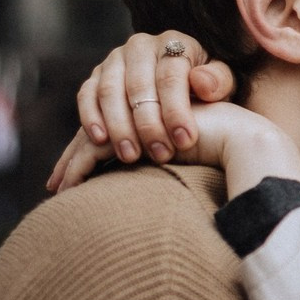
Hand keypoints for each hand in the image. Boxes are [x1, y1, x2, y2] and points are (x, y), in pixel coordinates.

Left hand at [49, 102, 299, 199]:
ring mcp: (139, 109)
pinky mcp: (136, 117)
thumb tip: (139, 184)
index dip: (90, 155)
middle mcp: (143, 109)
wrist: (243, 144)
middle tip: (56, 185)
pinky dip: (83, 163)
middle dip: (74, 159)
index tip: (71, 180)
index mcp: (152, 116)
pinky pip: (99, 141)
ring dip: (75, 165)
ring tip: (63, 189)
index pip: (112, 131)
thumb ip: (157, 158)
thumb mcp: (180, 160)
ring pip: (95, 135)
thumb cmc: (226, 158)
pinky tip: (73, 184)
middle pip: (98, 133)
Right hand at [76, 30, 234, 165]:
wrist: (182, 86)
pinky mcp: (96, 76)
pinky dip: (90, 116)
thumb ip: (219, 81)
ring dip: (119, 126)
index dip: (177, 110)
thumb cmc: (206, 88)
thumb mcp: (222, 83)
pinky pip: (86, 94)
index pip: (171, 77)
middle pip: (138, 85)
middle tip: (161, 154)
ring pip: (109, 90)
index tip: (185, 141)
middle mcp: (140, 46)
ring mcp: (114, 60)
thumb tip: (202, 82)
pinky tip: (100, 140)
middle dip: (149, 124)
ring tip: (131, 156)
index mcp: (174, 44)